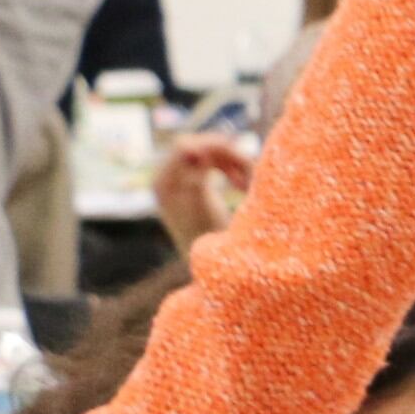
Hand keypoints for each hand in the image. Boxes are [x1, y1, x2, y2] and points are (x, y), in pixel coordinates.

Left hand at [151, 134, 255, 251]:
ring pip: (210, 154)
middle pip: (198, 147)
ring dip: (233, 163)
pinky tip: (242, 186)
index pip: (185, 145)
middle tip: (251, 169)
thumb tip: (192, 145)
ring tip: (249, 183)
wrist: (213, 268)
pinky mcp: (194, 185)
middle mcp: (167, 178)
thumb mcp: (202, 205)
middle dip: (227, 155)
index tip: (242, 159)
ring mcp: (180, 181)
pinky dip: (232, 170)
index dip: (213, 145)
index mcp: (163, 181)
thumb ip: (195, 173)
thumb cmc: (208, 239)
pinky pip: (213, 164)